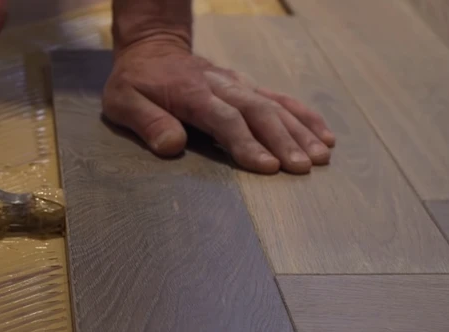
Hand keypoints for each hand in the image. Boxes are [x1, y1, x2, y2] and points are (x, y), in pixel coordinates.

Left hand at [102, 37, 335, 173]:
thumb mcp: (123, 101)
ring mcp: (239, 85)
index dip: (247, 143)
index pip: (225, 119)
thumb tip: (172, 147)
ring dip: (300, 131)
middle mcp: (222, 87)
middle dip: (283, 140)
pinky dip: (304, 116)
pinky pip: (281, 99)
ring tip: (322, 156)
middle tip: (303, 167)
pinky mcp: (248, 87)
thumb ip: (147, 122)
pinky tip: (325, 134)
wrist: (152, 47)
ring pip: (275, 105)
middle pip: (258, 112)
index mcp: (192, 93)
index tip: (268, 166)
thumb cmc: (136, 81)